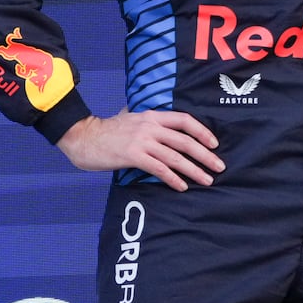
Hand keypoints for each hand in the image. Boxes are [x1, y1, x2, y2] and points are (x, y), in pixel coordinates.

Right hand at [57, 109, 223, 191]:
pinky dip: (173, 178)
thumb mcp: (132, 118)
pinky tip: (182, 186)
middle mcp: (150, 126)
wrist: (83, 137)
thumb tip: (164, 125)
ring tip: (206, 180)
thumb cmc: (108, 130)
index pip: (185, 121)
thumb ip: (149, 121)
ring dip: (194, 170)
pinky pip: (159, 168)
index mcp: (153, 116)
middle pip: (185, 141)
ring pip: (175, 157)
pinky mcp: (132, 156)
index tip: (215, 144)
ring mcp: (142, 141)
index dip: (203, 132)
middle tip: (219, 167)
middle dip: (205, 155)